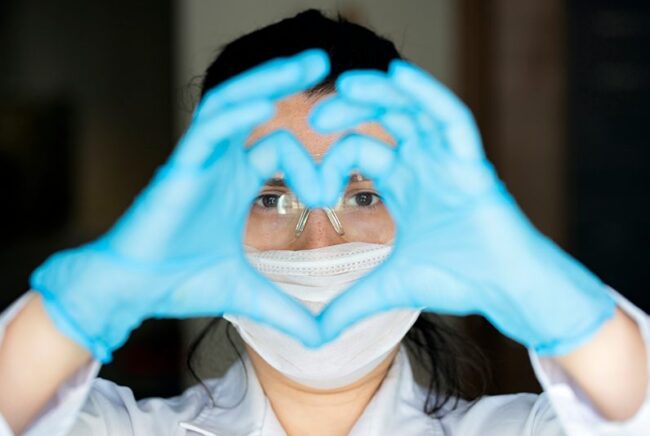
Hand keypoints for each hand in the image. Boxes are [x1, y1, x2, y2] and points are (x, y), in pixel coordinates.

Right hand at [30, 50, 328, 361]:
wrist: (134, 290)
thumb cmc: (182, 282)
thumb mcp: (249, 294)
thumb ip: (288, 310)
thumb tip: (325, 338)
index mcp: (238, 182)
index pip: (280, 149)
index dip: (311, 163)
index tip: (332, 190)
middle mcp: (221, 163)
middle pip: (257, 107)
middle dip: (289, 81)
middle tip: (327, 61)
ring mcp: (200, 161)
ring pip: (234, 105)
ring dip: (268, 80)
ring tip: (307, 62)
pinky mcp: (180, 167)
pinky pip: (208, 129)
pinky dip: (236, 112)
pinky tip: (265, 100)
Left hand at [311, 60, 615, 355]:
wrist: (504, 289)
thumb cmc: (457, 279)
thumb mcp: (389, 287)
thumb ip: (350, 305)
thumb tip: (314, 334)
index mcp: (405, 183)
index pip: (363, 151)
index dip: (333, 159)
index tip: (312, 184)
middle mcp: (425, 163)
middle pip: (384, 120)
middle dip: (350, 112)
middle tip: (315, 115)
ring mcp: (449, 158)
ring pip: (413, 110)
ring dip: (382, 94)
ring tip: (346, 86)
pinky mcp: (472, 161)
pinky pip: (450, 118)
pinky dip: (427, 95)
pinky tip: (399, 76)